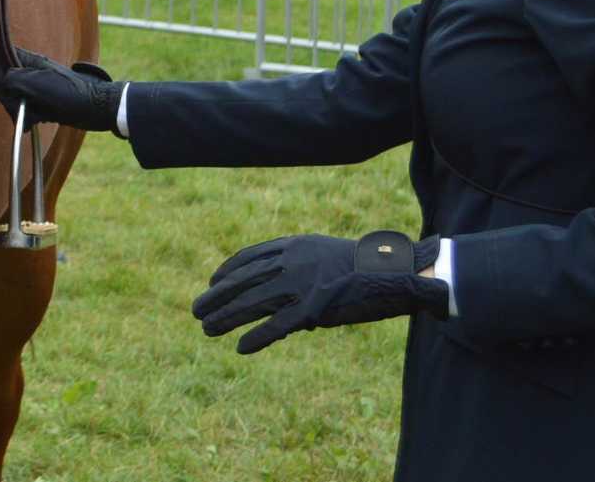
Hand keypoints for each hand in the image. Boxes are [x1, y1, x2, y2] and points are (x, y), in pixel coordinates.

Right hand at [0, 45, 122, 134]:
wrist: (96, 109)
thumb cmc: (70, 93)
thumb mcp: (38, 82)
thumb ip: (13, 78)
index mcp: (27, 61)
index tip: (6, 84)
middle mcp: (28, 73)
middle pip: (2, 83)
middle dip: (9, 98)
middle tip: (24, 104)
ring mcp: (34, 88)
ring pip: (11, 98)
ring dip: (19, 111)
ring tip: (35, 116)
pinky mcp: (40, 103)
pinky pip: (22, 110)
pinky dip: (26, 118)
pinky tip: (36, 121)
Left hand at [192, 230, 445, 353]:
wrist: (398, 272)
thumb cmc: (365, 267)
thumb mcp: (326, 258)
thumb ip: (300, 269)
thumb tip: (284, 298)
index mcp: (294, 246)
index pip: (249, 257)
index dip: (228, 272)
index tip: (212, 283)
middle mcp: (291, 262)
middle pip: (243, 280)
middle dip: (217, 296)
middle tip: (196, 310)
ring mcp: (302, 284)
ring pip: (253, 302)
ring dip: (227, 317)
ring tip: (206, 329)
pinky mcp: (314, 308)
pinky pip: (278, 325)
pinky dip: (258, 337)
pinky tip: (241, 348)